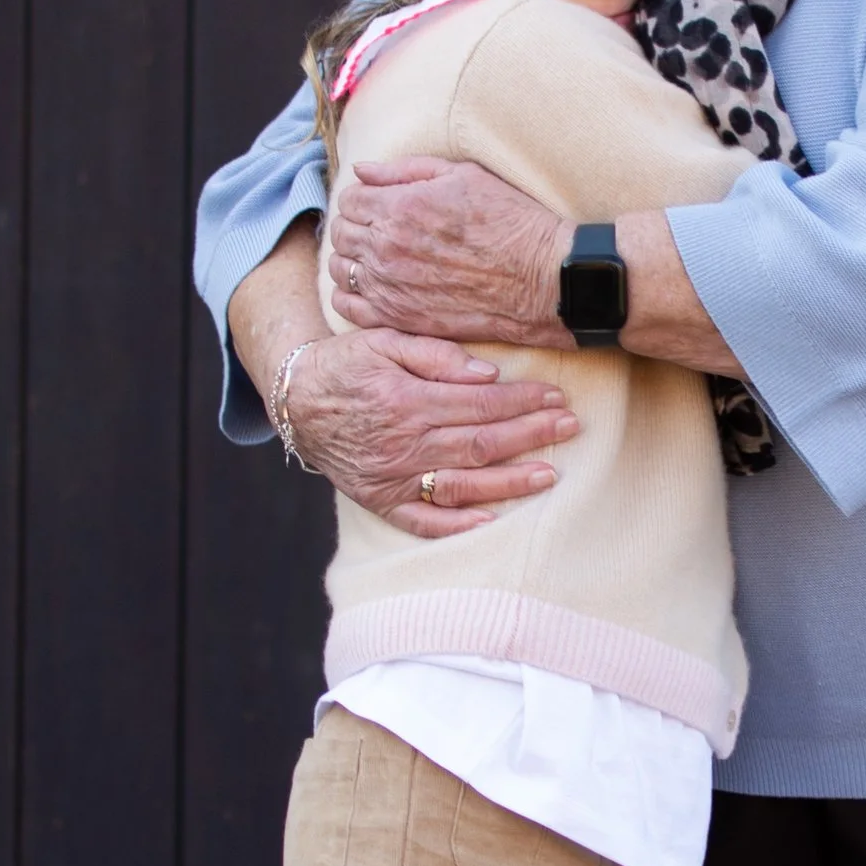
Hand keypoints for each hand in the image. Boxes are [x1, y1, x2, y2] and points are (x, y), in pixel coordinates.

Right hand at [281, 324, 576, 536]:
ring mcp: (392, 477)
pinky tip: (491, 520)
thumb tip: (487, 373)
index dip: (523, 401)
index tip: (555, 398)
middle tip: (570, 427)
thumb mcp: (383, 340)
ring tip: (549, 474)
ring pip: (462, 484)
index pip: (480, 403)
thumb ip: (435, 354)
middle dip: (531, 435)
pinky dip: (456, 525)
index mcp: (407, 400)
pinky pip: (422, 521)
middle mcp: (403, 443)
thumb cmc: (346, 363)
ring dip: (509, 481)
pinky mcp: (380, 500)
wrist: (296, 398)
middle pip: (481, 443)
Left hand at [329, 156, 572, 348]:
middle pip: (341, 233)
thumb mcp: (462, 176)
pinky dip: (351, 296)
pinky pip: (349, 308)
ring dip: (352, 260)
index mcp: (399, 206)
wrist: (540, 279)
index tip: (382, 205)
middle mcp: (386, 247)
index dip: (364, 199)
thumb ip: (404, 170)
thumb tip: (362, 170)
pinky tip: (372, 288)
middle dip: (356, 226)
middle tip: (381, 230)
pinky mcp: (399, 317)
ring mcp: (389, 285)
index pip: (350, 199)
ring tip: (378, 259)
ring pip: (340, 269)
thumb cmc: (509, 222)